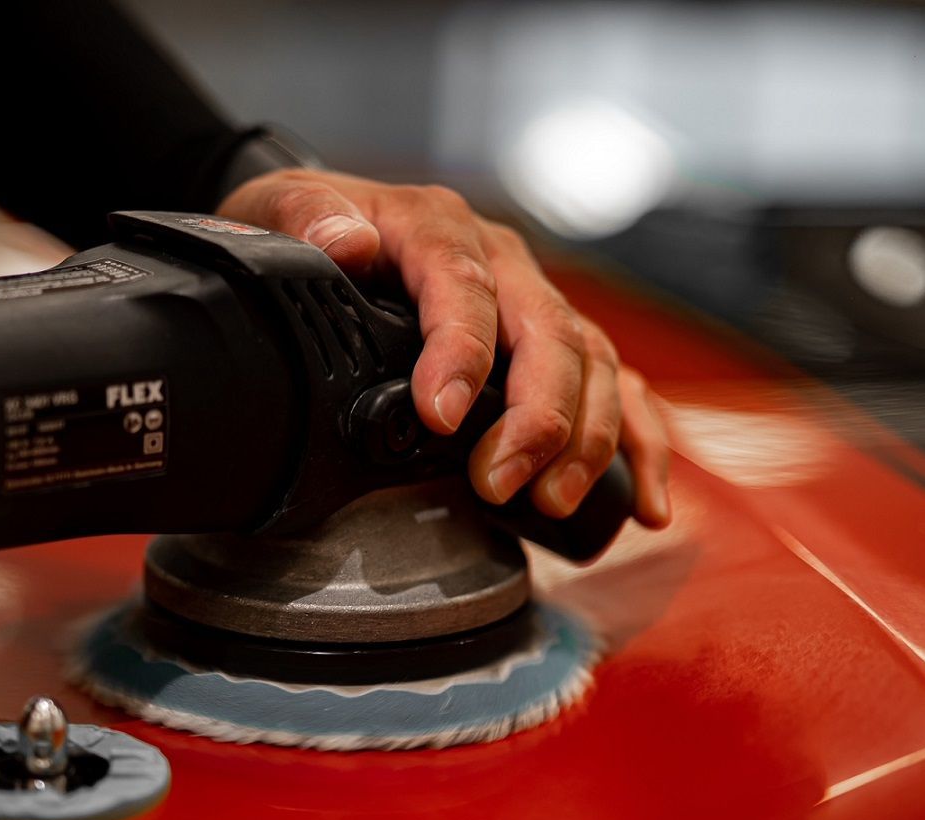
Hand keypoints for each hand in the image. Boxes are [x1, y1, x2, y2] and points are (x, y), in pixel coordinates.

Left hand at [218, 169, 669, 526]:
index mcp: (436, 226)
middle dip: (536, 416)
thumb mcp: (279, 209)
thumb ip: (305, 220)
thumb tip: (347, 243)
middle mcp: (501, 260)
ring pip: (593, 365)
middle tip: (498, 483)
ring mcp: (536, 301)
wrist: (332, 230)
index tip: (441, 416)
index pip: (462, 284)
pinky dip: (640, 447)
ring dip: (585, 439)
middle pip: (548, 333)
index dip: (461, 351)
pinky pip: (617, 390)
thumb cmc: (307, 231)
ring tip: (550, 502)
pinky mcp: (557, 343)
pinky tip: (645, 505)